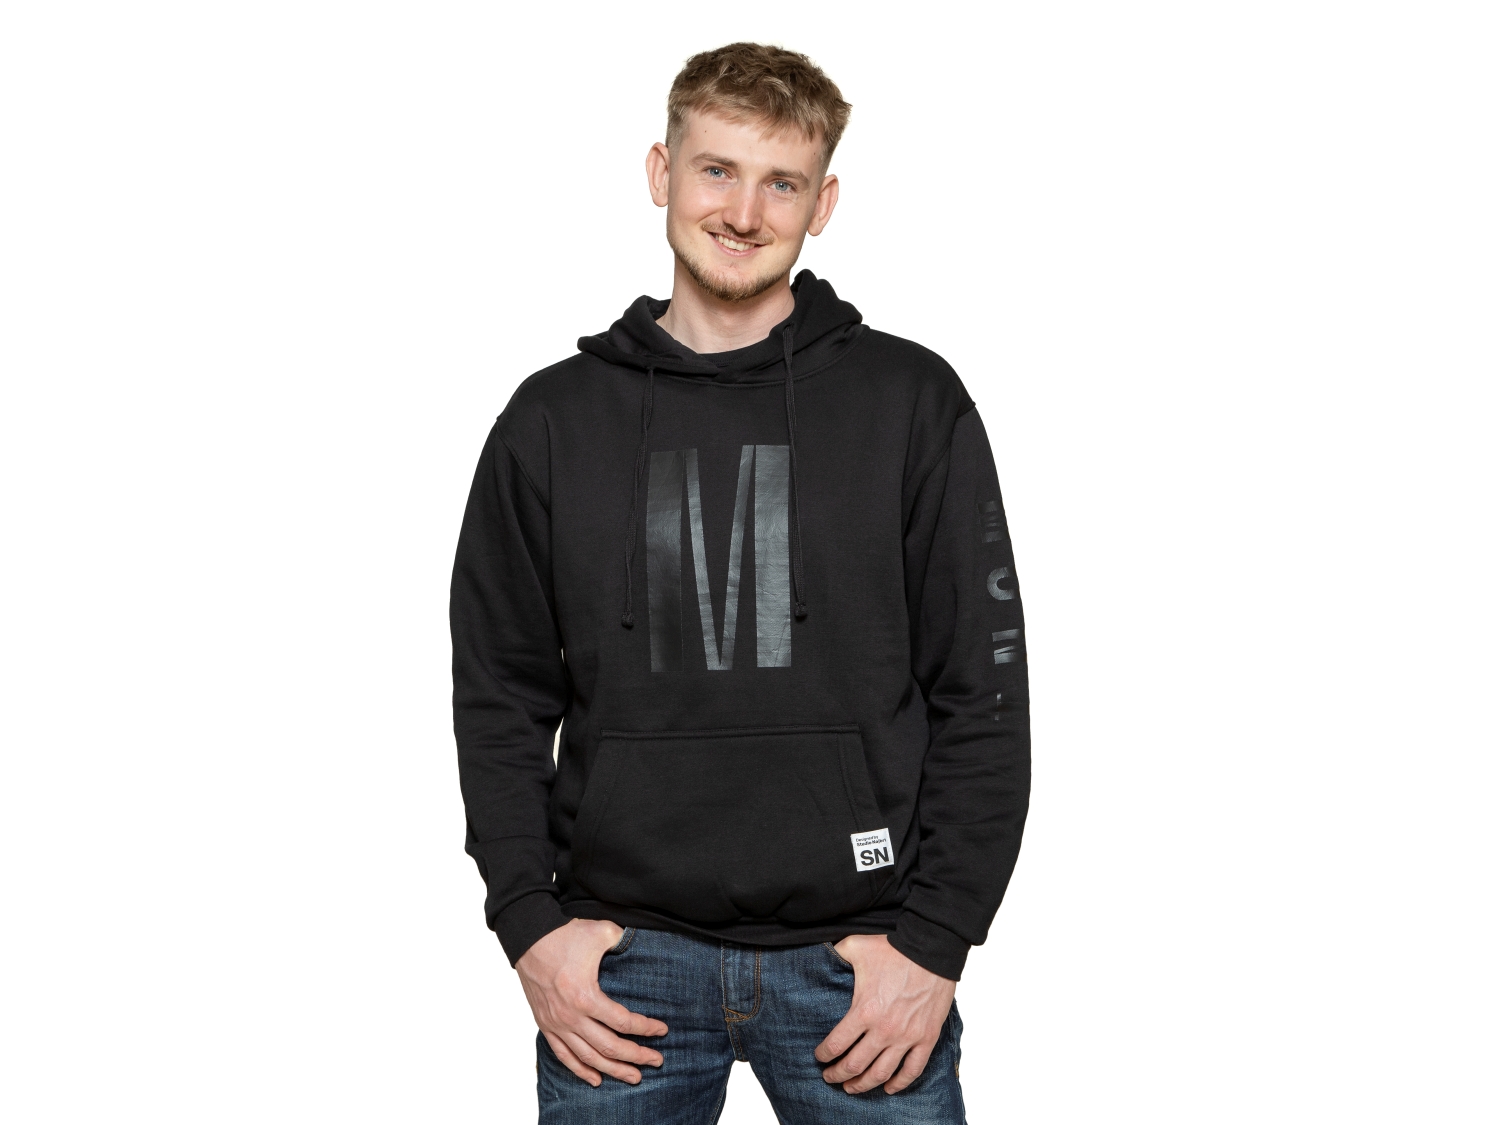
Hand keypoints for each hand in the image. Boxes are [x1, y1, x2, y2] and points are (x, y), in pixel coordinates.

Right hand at [516, 918, 668, 1086]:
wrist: (528, 938)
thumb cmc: (565, 935)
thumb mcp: (602, 932)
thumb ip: (624, 940)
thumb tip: (643, 943)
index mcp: (586, 996)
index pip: (624, 1023)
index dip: (646, 1028)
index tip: (662, 1030)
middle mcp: (571, 1017)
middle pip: (610, 1047)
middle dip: (636, 1056)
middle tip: (656, 1061)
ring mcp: (557, 1024)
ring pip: (589, 1057)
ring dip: (613, 1070)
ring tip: (634, 1077)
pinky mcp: (546, 1025)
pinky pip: (563, 1056)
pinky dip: (581, 1070)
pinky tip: (596, 1079)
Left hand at [814, 933, 956, 1094]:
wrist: (932, 949)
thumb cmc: (894, 948)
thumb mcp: (856, 946)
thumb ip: (835, 953)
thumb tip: (820, 953)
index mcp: (864, 1011)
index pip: (836, 1044)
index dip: (824, 1055)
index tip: (819, 1057)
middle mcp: (884, 1030)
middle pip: (855, 1065)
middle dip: (838, 1075)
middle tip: (829, 1077)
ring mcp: (907, 1037)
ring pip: (881, 1073)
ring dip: (863, 1085)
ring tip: (851, 1088)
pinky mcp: (927, 1038)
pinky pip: (913, 1070)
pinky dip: (900, 1083)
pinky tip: (889, 1088)